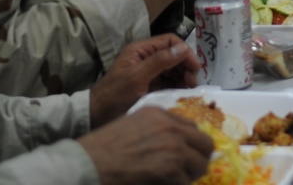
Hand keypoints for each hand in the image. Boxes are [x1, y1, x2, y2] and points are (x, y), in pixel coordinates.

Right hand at [79, 108, 212, 184]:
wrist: (86, 164)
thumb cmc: (102, 149)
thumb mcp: (133, 126)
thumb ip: (158, 131)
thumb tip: (178, 146)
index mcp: (161, 114)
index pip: (192, 128)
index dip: (191, 145)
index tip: (187, 156)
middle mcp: (172, 127)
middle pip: (205, 145)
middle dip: (198, 160)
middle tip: (186, 172)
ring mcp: (174, 148)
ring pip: (200, 166)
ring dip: (188, 176)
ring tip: (172, 180)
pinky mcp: (171, 169)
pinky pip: (186, 182)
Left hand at [89, 35, 199, 127]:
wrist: (97, 116)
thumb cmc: (115, 94)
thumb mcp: (137, 77)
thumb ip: (160, 61)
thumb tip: (183, 48)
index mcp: (141, 50)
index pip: (170, 41)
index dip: (185, 52)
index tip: (195, 68)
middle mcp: (147, 58)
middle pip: (174, 55)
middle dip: (186, 66)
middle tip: (193, 83)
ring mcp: (149, 72)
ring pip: (174, 69)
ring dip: (184, 77)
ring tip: (189, 89)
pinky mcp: (151, 86)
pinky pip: (169, 82)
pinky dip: (178, 86)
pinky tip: (183, 94)